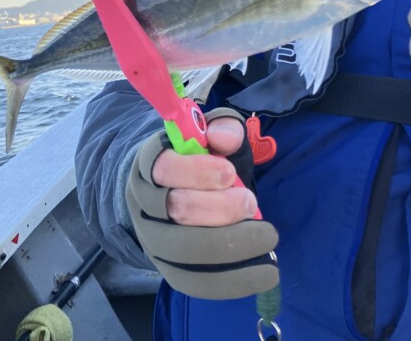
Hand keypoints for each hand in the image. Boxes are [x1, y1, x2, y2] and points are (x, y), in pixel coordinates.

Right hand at [125, 107, 278, 298]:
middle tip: (251, 202)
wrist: (169, 188)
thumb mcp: (211, 134)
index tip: (230, 173)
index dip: (198, 172)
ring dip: (230, 247)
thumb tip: (224, 138)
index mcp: (151, 162)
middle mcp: (144, 202)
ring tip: (266, 239)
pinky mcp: (166, 268)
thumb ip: (223, 128)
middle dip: (220, 210)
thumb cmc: (198, 157)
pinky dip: (230, 281)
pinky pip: (193, 282)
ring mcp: (151, 238)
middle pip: (176, 211)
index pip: (165, 168)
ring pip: (183, 252)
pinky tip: (263, 274)